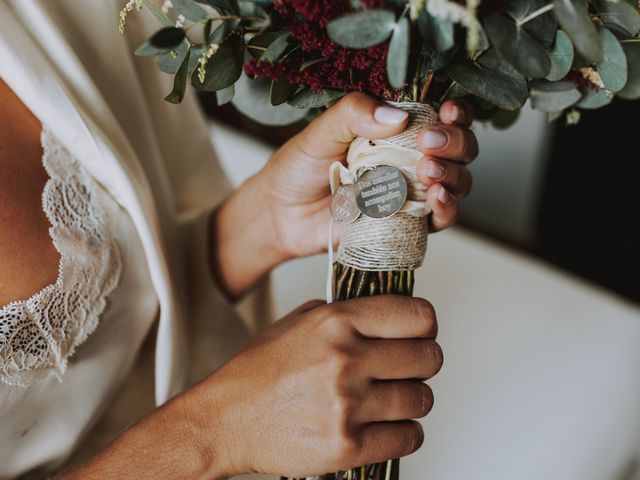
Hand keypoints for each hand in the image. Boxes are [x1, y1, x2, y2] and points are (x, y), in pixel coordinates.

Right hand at [185, 295, 442, 477]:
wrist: (225, 420)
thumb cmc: (260, 370)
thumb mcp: (299, 322)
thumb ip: (347, 313)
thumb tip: (392, 314)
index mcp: (336, 322)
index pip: (418, 316)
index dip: (426, 325)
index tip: (421, 332)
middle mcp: (345, 359)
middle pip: (429, 358)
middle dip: (424, 362)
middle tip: (410, 367)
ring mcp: (347, 405)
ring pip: (422, 399)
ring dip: (413, 399)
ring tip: (392, 398)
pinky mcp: (346, 446)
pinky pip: (409, 437)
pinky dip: (404, 432)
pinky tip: (386, 425)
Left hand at [210, 94, 477, 298]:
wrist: (280, 214)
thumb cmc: (299, 168)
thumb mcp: (322, 131)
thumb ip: (355, 114)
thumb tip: (398, 116)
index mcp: (395, 129)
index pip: (441, 115)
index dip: (455, 112)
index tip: (447, 111)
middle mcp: (410, 158)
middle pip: (458, 148)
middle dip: (455, 142)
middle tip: (429, 145)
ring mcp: (411, 192)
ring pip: (457, 181)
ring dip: (454, 175)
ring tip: (429, 172)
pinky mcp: (406, 223)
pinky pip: (440, 218)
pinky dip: (447, 208)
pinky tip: (437, 198)